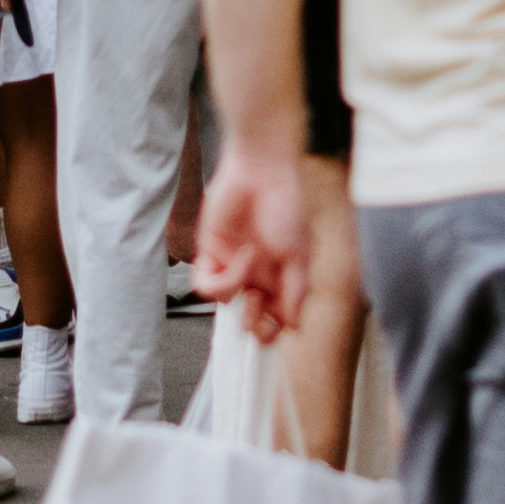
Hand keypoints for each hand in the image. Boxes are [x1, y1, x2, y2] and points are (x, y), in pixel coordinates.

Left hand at [192, 134, 305, 342]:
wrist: (260, 171)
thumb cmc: (285, 206)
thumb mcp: (299, 254)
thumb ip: (295, 291)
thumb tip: (294, 327)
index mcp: (282, 276)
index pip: (276, 316)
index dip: (274, 329)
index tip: (275, 332)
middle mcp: (257, 274)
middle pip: (251, 316)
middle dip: (254, 325)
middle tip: (258, 322)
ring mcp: (233, 265)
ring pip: (226, 302)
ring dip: (238, 292)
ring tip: (250, 267)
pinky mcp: (211, 252)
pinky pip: (205, 283)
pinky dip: (221, 279)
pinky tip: (237, 259)